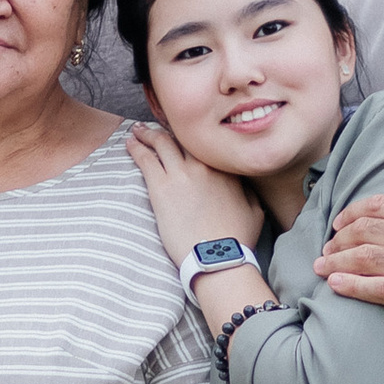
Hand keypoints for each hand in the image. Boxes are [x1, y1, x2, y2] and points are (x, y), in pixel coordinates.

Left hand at [123, 119, 261, 267]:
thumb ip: (246, 191)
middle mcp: (204, 164)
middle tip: (156, 126)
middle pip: (182, 136)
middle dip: (168, 127)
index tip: (185, 132)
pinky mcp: (161, 188)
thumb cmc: (237, 239)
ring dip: (148, 134)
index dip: (192, 135)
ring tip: (137, 130)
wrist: (216, 257)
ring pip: (161, 142)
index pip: (205, 143)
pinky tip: (129, 143)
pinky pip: (145, 159)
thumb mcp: (254, 210)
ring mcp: (182, 174)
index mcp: (225, 168)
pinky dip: (136, 148)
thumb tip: (241, 184)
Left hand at [316, 148, 383, 337]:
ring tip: (321, 265)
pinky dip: (352, 285)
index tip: (339, 221)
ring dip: (337, 260)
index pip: (379, 206)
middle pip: (366, 231)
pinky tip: (335, 284)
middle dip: (340, 237)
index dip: (352, 211)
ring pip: (366, 258)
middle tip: (327, 245)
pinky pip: (378, 289)